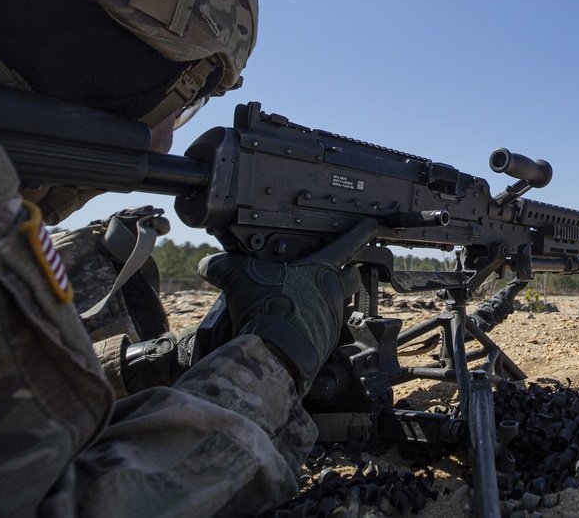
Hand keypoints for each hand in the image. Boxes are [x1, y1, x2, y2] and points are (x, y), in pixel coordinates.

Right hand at [197, 220, 375, 394]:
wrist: (274, 351)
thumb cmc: (266, 308)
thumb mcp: (238, 278)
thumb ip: (223, 266)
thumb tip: (207, 263)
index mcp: (318, 272)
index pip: (346, 245)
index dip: (359, 233)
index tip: (371, 226)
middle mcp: (330, 295)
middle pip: (352, 278)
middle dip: (350, 274)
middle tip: (342, 273)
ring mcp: (330, 321)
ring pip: (335, 307)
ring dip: (322, 306)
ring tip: (300, 309)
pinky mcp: (324, 346)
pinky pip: (322, 333)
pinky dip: (309, 331)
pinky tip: (290, 333)